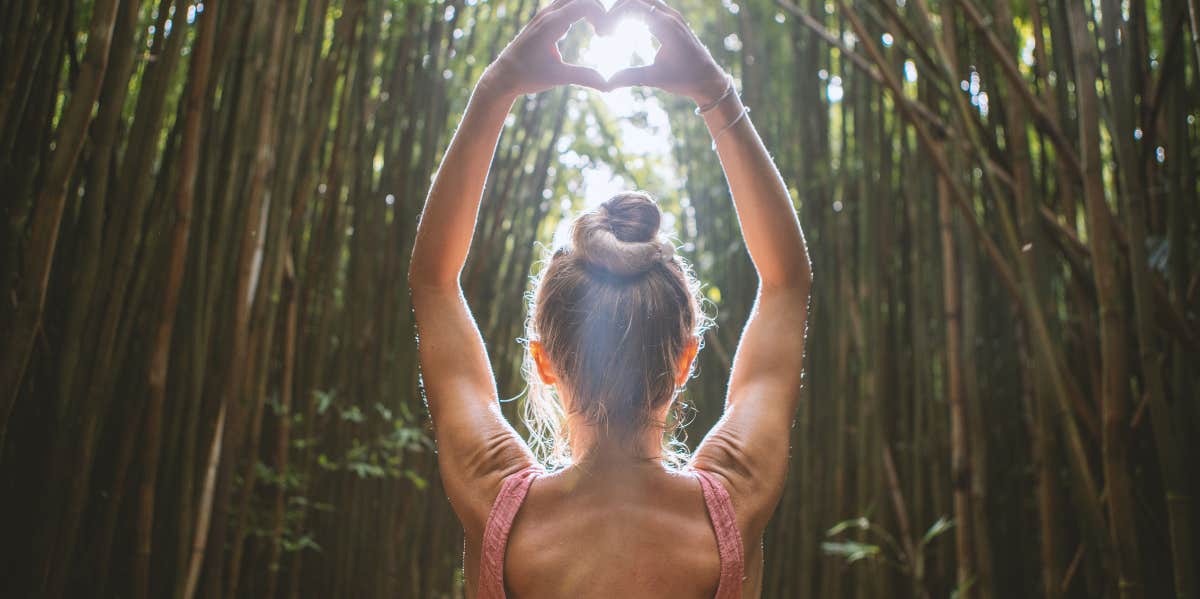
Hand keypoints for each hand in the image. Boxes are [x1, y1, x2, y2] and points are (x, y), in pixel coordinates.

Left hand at [480, 0, 609, 98]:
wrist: (503, 75)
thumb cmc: (527, 76)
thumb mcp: (557, 77)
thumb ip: (583, 77)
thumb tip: (608, 84)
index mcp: (551, 25)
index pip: (583, 4)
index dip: (601, 15)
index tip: (605, 35)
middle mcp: (547, 14)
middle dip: (599, 9)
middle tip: (605, 31)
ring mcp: (545, 15)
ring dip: (590, 8)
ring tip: (599, 29)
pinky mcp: (545, 19)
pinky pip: (567, 4)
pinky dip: (583, 10)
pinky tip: (590, 27)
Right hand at [605, 0, 728, 104]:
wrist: (708, 79)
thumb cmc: (685, 79)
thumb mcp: (656, 79)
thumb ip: (631, 77)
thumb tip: (606, 84)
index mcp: (666, 27)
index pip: (633, 7)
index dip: (612, 16)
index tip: (603, 35)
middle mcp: (670, 16)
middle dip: (615, 10)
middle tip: (604, 32)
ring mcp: (673, 15)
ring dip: (624, 9)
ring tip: (611, 29)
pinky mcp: (672, 19)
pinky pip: (650, 6)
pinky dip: (634, 11)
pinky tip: (624, 28)